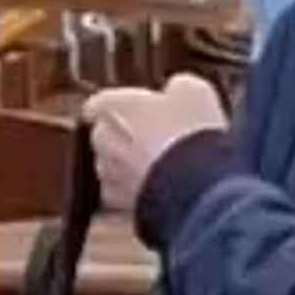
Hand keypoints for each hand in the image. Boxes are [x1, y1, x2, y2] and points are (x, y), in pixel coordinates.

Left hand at [87, 72, 232, 224]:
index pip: (99, 103)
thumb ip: (175, 88)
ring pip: (112, 167)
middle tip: (153, 137)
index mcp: (114, 106)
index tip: (130, 108)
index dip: (117, 106)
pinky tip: (162, 189)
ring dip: (130, 166)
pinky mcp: (121, 206)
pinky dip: (138, 191)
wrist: (195, 187)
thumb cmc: (191, 134)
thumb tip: (176, 90)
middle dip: (124, 136)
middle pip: (104, 135)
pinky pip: (124, 196)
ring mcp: (110, 175)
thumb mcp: (193, 92)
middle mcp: (104, 140)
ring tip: (162, 167)